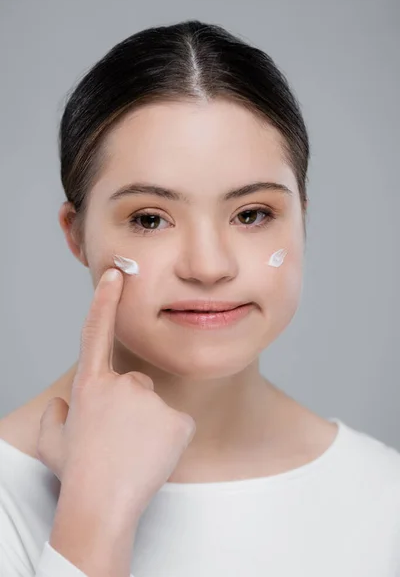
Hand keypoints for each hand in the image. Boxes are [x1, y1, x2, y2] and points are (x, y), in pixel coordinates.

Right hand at [37, 267, 195, 520]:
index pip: (97, 332)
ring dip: (150, 425)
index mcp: (90, 385)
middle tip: (119, 440)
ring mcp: (150, 399)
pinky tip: (153, 456)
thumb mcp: (53, 441)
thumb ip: (57, 416)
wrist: (100, 505)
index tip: (116, 274)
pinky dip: (170, 440)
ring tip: (134, 452)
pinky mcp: (176, 419)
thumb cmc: (76, 473)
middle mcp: (122, 383)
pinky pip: (178, 425)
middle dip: (131, 408)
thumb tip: (67, 406)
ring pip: (157, 406)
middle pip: (136, 385)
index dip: (105, 301)